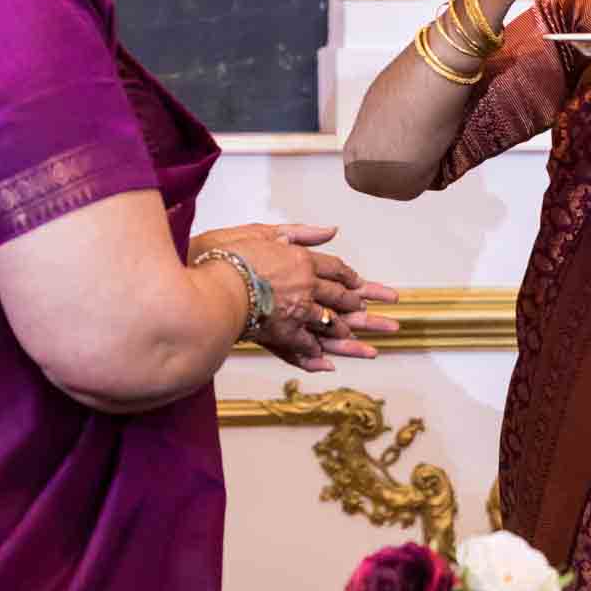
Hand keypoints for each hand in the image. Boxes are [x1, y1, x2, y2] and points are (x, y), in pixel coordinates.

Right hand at [192, 224, 400, 372]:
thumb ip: (299, 232)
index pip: (335, 268)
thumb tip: (332, 229)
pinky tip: (329, 361)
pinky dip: (317, 354)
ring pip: (329, 322)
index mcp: (302, 260)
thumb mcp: (262, 232)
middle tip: (382, 313)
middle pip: (340, 296)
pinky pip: (305, 344)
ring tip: (367, 341)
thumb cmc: (228, 254)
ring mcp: (295, 311)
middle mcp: (306, 286)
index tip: (361, 283)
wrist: (209, 284)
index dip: (350, 276)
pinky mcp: (281, 332)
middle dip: (362, 305)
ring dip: (349, 332)